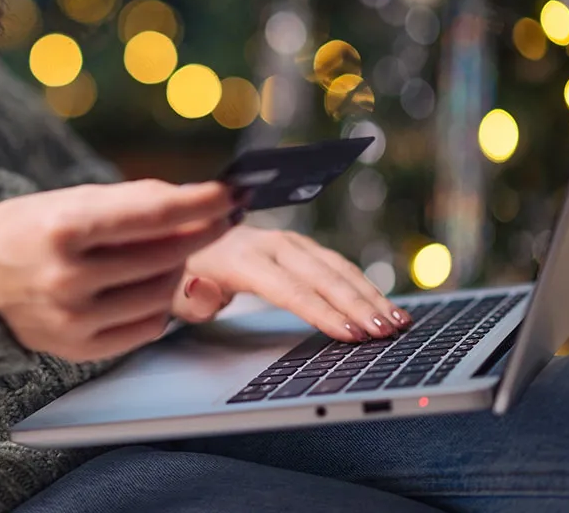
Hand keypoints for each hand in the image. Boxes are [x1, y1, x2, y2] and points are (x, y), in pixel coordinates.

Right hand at [0, 180, 236, 361]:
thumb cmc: (22, 232)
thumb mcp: (65, 201)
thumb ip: (128, 203)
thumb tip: (194, 200)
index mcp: (63, 227)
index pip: (154, 214)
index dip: (202, 202)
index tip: (230, 193)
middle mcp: (69, 276)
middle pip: (166, 254)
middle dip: (202, 232)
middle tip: (216, 217)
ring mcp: (75, 318)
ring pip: (163, 292)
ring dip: (178, 267)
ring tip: (165, 251)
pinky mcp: (81, 348)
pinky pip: (149, 327)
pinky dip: (158, 303)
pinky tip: (145, 285)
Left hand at [172, 226, 410, 342]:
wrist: (185, 234)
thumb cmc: (180, 271)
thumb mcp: (170, 290)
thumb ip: (189, 299)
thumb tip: (206, 294)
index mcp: (240, 258)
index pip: (289, 290)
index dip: (322, 313)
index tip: (351, 335)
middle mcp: (270, 244)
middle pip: (322, 277)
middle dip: (358, 305)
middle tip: (388, 333)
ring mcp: (287, 242)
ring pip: (335, 267)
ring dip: (369, 294)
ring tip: (398, 323)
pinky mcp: (299, 246)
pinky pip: (335, 264)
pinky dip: (363, 284)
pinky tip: (383, 305)